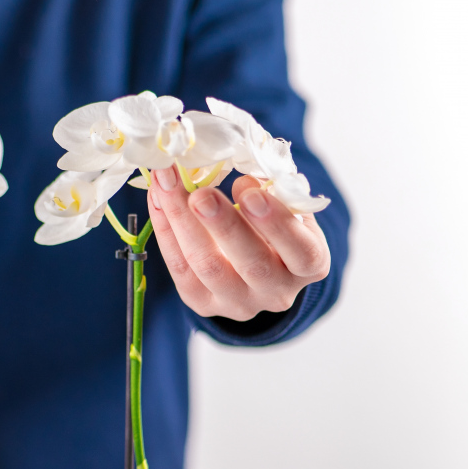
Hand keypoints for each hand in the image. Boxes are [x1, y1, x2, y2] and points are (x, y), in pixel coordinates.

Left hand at [146, 168, 330, 321]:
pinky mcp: (203, 304)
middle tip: (200, 194)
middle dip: (223, 225)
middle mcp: (277, 292)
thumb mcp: (285, 205)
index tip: (249, 190)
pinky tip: (158, 198)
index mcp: (309, 266)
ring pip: (208, 267)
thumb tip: (238, 165)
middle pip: (252, 264)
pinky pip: (180, 269)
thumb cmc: (274, 223)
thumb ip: (271, 189)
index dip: (276, 222)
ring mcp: (239, 303)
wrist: (256, 264)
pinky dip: (166, 230)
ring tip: (167, 184)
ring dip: (183, 222)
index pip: (302, 251)